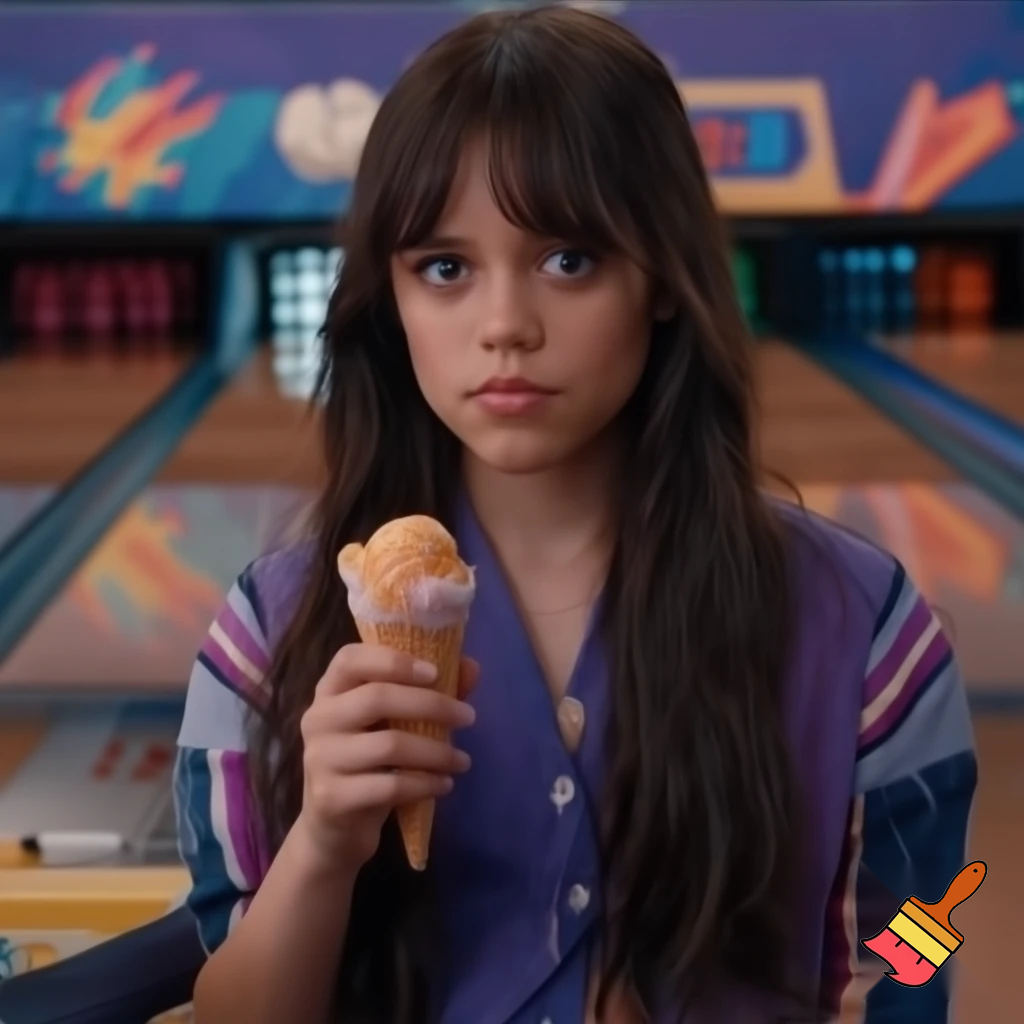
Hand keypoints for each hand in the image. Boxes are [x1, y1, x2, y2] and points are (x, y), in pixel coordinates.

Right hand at [296, 644, 477, 873]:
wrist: (333, 825)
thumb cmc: (367, 760)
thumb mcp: (391, 722)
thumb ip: (428, 691)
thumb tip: (471, 667)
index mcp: (330, 690)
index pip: (350, 659)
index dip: (394, 660)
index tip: (435, 673)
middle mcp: (318, 718)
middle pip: (377, 697)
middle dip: (432, 705)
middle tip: (469, 717)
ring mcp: (321, 759)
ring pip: (389, 745)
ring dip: (437, 752)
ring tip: (463, 760)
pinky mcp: (332, 798)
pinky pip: (390, 786)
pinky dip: (425, 784)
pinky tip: (444, 784)